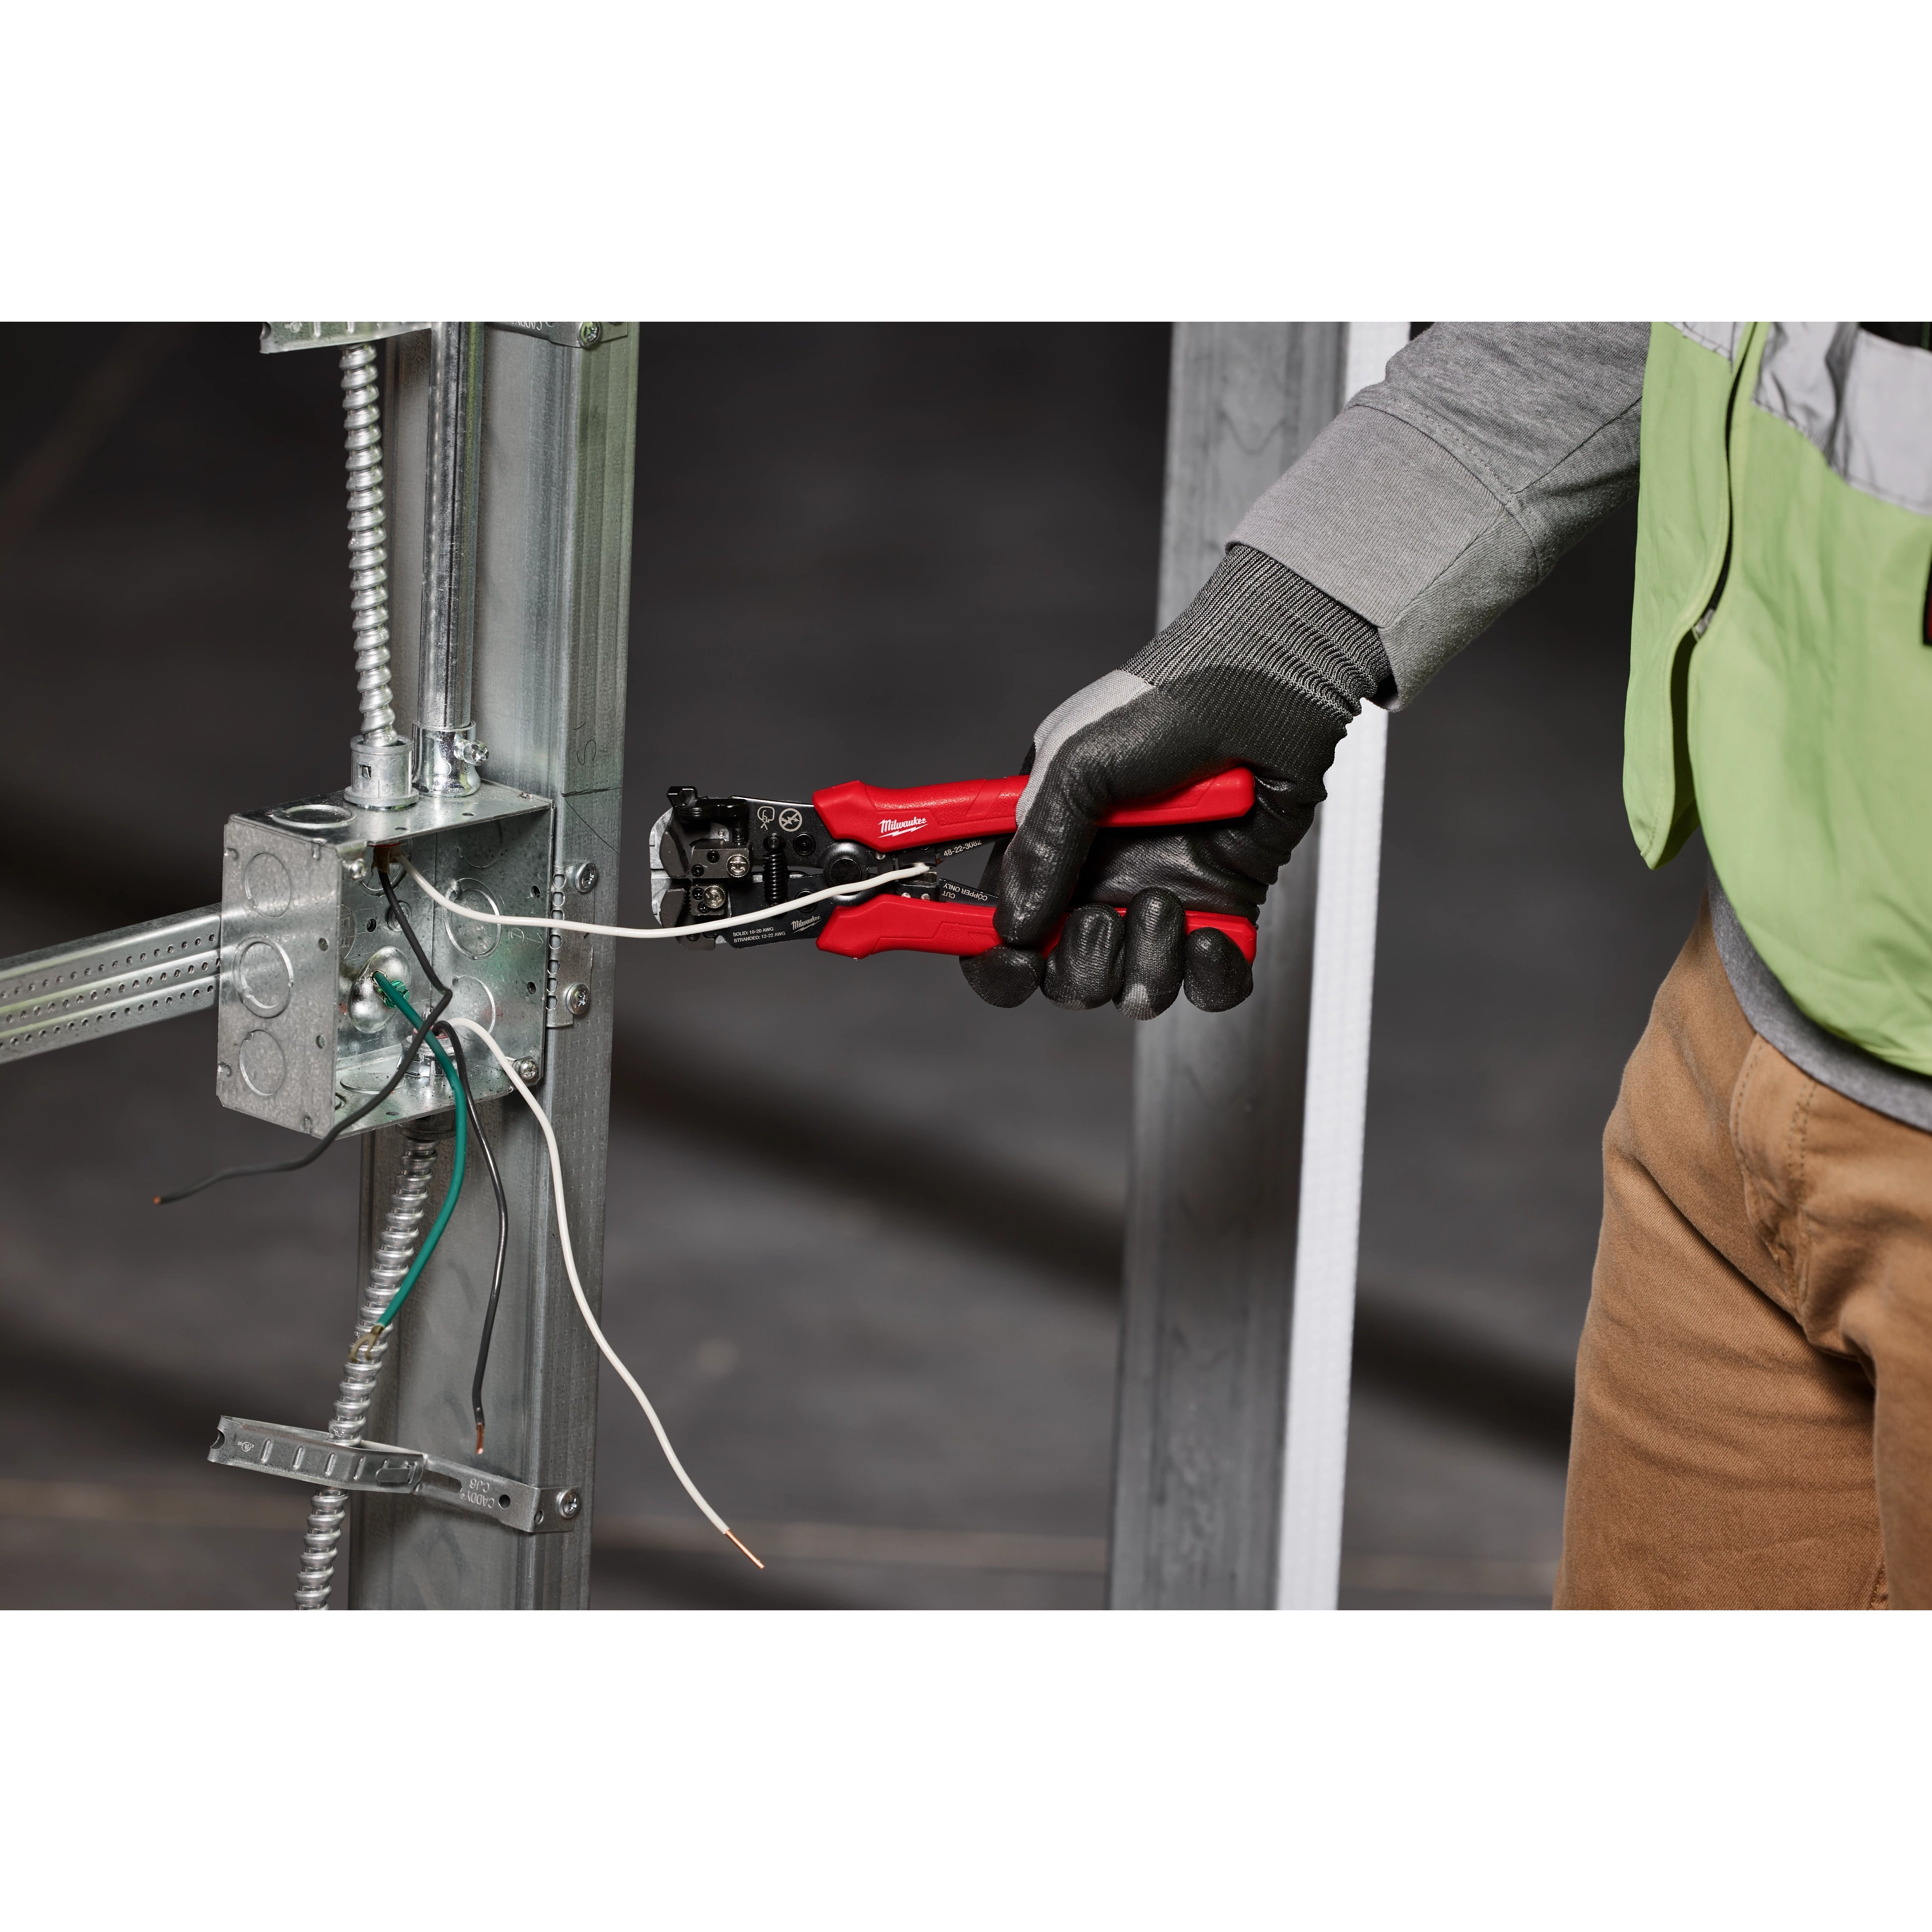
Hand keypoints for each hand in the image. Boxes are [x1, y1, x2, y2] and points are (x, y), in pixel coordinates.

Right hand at [957, 545, 1384, 1018]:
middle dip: (1078, 966)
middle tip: (1100, 918)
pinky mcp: (1227, 909)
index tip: (1012, 961)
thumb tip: (1010, 925)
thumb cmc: (1167, 704)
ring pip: (1137, 987)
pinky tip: (1210, 934)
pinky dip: (1208, 975)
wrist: (1268, 689)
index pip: (1002, 928)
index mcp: (1050, 846)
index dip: (997, 961)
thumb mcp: (1077, 764)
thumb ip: (1038, 849)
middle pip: (1065, 975)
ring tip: (1164, 902)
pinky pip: (1210, 984)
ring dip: (1145, 963)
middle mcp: (1102, 881)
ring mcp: (1165, 898)